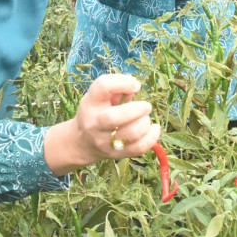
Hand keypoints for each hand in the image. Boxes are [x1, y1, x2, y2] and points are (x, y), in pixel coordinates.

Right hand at [43, 74, 161, 174]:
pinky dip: (152, 138)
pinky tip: (153, 129)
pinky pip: (139, 148)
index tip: (135, 86)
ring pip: (131, 134)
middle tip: (146, 106)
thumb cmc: (96, 112)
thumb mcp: (98, 96)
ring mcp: (105, 142)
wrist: (82, 142)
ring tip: (145, 118)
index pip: (103, 87)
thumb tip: (135, 86)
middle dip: (137, 109)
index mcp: (91, 103)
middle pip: (114, 117)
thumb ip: (116, 87)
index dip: (123, 82)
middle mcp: (95, 123)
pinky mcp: (116, 154)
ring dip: (145, 123)